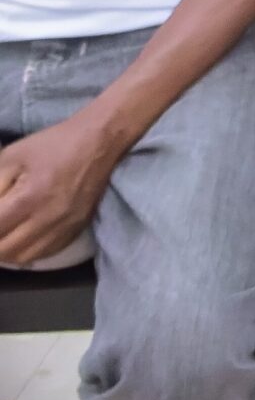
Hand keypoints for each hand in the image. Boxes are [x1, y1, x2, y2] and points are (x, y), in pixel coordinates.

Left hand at [0, 119, 123, 265]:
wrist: (100, 141)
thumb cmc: (53, 144)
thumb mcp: (13, 156)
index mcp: (30, 198)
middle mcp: (48, 218)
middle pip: (6, 250)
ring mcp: (65, 226)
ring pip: (25, 257)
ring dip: (7, 251)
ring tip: (3, 236)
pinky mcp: (77, 228)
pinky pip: (46, 253)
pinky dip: (29, 252)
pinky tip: (23, 239)